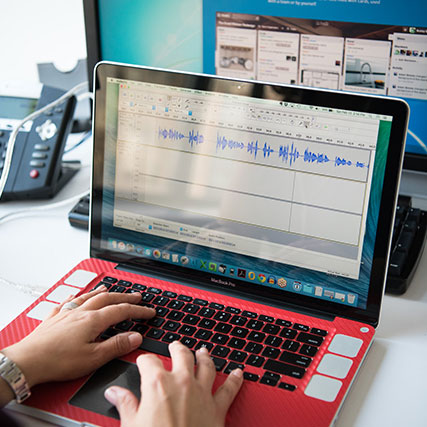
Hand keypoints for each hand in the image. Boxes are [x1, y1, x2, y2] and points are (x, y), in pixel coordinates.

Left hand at [1, 286, 154, 388]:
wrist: (27, 361)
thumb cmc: (58, 361)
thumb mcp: (94, 358)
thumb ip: (116, 346)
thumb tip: (135, 337)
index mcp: (93, 320)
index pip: (122, 311)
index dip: (138, 310)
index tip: (149, 311)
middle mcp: (81, 312)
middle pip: (107, 298)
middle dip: (124, 296)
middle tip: (136, 296)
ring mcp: (66, 314)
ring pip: (88, 296)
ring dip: (101, 292)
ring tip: (109, 288)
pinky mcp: (53, 319)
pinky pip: (67, 302)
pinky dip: (75, 297)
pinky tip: (75, 296)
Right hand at [104, 340, 243, 426]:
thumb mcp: (132, 426)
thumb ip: (125, 405)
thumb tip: (114, 393)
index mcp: (158, 384)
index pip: (149, 361)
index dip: (144, 360)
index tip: (143, 361)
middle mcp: (182, 382)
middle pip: (181, 354)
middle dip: (176, 348)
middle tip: (174, 346)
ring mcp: (202, 393)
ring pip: (206, 365)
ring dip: (204, 356)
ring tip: (202, 351)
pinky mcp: (217, 408)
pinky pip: (229, 389)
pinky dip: (235, 380)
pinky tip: (238, 373)